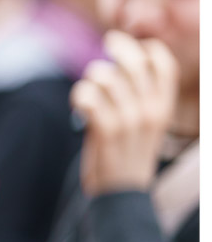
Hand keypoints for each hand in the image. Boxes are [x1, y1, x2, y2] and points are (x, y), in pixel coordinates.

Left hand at [70, 30, 177, 195]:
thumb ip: (136, 95)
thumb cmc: (126, 152)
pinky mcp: (106, 132)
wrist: (122, 194)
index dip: (144, 48)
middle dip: (114, 50)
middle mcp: (151, 111)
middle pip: (133, 62)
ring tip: (88, 93)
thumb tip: (114, 60)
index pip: (163, 63)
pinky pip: (88, 97)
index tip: (128, 47)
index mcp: (164, 107)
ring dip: (90, 79)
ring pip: (105, 77)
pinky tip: (78, 105)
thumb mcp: (144, 123)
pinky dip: (79, 96)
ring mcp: (129, 121)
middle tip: (103, 50)